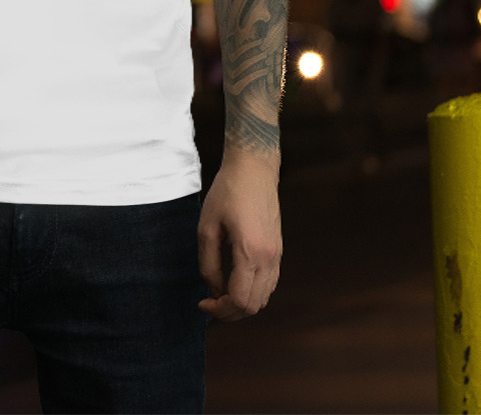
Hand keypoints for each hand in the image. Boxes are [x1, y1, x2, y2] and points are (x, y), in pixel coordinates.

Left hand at [197, 149, 281, 320]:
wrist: (254, 168)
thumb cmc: (227, 192)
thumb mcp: (207, 227)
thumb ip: (208, 264)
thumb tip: (213, 290)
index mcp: (250, 252)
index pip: (240, 301)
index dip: (219, 310)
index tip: (202, 302)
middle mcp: (269, 258)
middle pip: (254, 306)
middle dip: (229, 312)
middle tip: (209, 302)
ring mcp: (277, 255)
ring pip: (264, 298)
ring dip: (242, 304)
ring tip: (220, 293)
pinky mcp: (278, 250)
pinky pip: (269, 284)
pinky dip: (253, 292)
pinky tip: (234, 281)